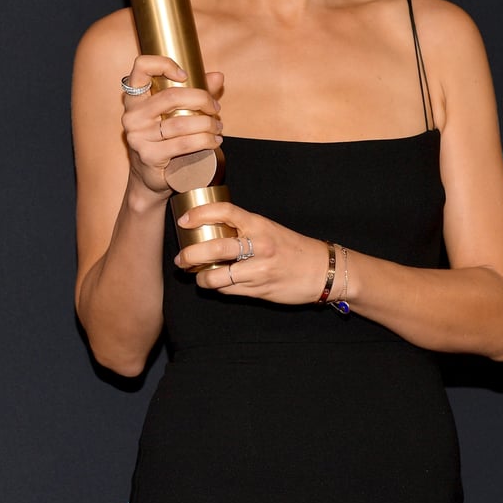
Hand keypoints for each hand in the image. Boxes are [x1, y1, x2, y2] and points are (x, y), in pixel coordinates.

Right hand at [121, 55, 222, 195]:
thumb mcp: (176, 112)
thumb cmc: (164, 139)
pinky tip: (214, 141)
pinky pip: (183, 144)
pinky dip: (205, 141)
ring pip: (182, 123)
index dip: (164, 64)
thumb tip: (218, 76)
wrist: (150, 177)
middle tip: (215, 108)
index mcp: (135, 98)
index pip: (141, 67)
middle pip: (171, 95)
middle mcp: (132, 115)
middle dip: (201, 99)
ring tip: (218, 127)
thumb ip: (196, 92)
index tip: (185, 76)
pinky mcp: (149, 155)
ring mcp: (138, 136)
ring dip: (208, 124)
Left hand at [174, 201, 328, 305]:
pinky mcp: (259, 289)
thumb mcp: (269, 229)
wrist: (321, 270)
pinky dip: (218, 288)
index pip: (225, 212)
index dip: (200, 214)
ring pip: (218, 276)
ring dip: (201, 278)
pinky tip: (216, 284)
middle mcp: (259, 245)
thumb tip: (211, 230)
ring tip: (196, 275)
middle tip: (181, 258)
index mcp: (259, 224)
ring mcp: (259, 269)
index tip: (184, 221)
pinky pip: (229, 290)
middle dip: (191, 254)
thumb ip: (244, 229)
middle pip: (215, 247)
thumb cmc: (293, 248)